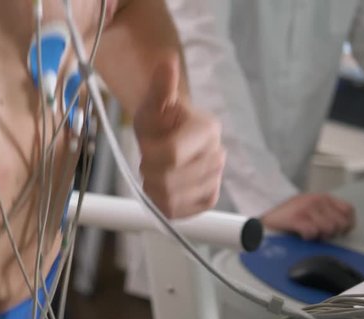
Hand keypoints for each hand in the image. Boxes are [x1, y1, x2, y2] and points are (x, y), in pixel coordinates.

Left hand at [134, 57, 224, 218]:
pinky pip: (180, 212)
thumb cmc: (159, 117)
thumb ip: (161, 85)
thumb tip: (166, 61)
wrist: (171, 133)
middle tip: (150, 160)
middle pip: (170, 181)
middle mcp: (217, 155)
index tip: (146, 148)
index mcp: (207, 129)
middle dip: (151, 172)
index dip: (150, 156)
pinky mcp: (208, 198)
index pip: (172, 156)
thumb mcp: (153, 101)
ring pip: (172, 199)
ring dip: (155, 188)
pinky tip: (163, 188)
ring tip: (157, 173)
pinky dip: (164, 203)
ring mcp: (215, 179)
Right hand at [261, 194, 355, 239]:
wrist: (264, 217)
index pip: (348, 210)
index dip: (347, 224)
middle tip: (320, 234)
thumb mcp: (312, 209)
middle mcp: (317, 200)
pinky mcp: (297, 217)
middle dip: (332, 233)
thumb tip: (344, 227)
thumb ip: (328, 213)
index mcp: (323, 197)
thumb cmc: (288, 216)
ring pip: (328, 228)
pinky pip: (312, 232)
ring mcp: (307, 207)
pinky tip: (301, 234)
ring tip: (309, 233)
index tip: (339, 232)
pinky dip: (308, 237)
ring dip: (319, 236)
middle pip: (340, 223)